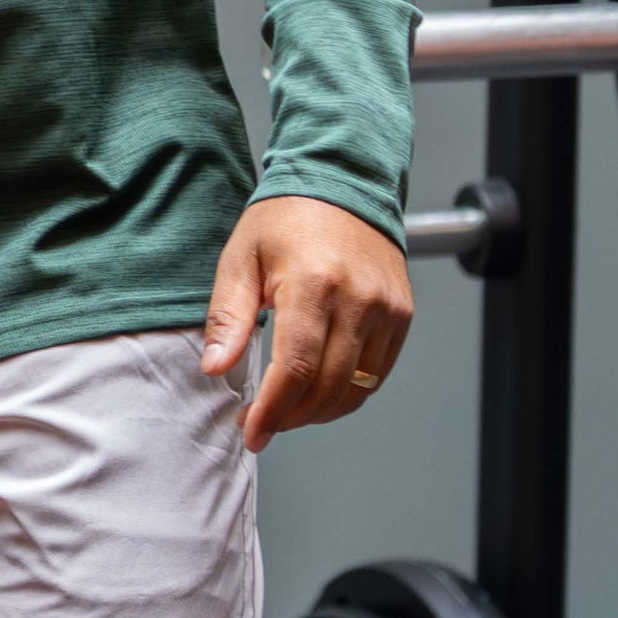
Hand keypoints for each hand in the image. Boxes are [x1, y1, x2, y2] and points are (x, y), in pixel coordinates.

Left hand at [201, 195, 411, 453]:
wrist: (341, 185)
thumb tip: (215, 368)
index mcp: (312, 283)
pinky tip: (319, 393)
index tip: (252, 432)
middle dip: (291, 417)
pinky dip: (348, 394)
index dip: (272, 410)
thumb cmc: (285, 220)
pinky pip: (378, 374)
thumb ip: (229, 316)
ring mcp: (386, 309)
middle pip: (327, 386)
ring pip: (356, 388)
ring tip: (287, 411)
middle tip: (263, 424)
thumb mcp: (242, 258)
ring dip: (320, 412)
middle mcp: (357, 299)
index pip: (294, 368)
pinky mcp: (401, 315)